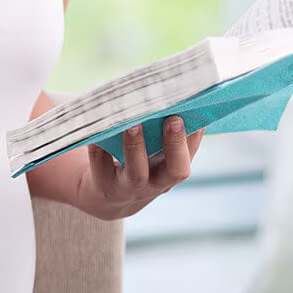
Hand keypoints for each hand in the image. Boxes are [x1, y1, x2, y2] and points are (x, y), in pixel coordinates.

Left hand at [74, 116, 204, 220]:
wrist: (104, 195)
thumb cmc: (135, 162)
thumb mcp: (153, 155)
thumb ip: (163, 134)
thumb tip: (172, 96)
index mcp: (171, 172)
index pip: (191, 156)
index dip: (194, 138)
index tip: (192, 110)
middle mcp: (155, 184)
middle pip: (175, 171)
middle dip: (175, 144)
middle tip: (173, 119)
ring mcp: (128, 187)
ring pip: (136, 172)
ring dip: (136, 146)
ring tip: (133, 124)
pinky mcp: (102, 183)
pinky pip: (101, 162)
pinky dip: (100, 143)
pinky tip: (99, 123)